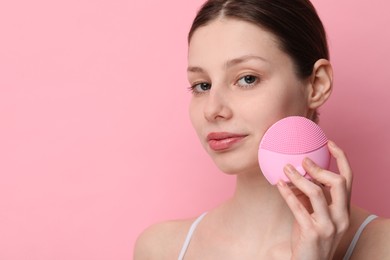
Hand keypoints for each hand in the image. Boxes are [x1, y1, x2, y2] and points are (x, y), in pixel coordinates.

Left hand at [276, 141, 351, 259]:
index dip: (341, 158)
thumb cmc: (310, 237)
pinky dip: (287, 193)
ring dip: (299, 177)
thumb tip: (295, 173)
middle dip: (320, 168)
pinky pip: (298, 207)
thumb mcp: (313, 213)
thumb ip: (308, 195)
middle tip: (303, 160)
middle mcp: (341, 216)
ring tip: (285, 168)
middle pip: (339, 183)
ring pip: (317, 192)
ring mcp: (329, 226)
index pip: (349, 179)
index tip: (329, 142)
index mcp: (344, 210)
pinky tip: (278, 184)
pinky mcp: (312, 232)